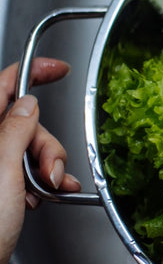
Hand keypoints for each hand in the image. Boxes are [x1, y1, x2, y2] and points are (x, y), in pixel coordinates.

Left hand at [0, 58, 80, 263]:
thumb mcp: (1, 169)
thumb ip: (15, 129)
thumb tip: (27, 102)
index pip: (0, 87)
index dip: (30, 73)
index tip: (56, 68)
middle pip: (22, 123)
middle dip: (45, 142)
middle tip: (49, 167)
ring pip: (29, 150)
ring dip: (49, 166)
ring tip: (50, 188)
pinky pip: (29, 174)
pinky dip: (45, 182)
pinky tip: (50, 195)